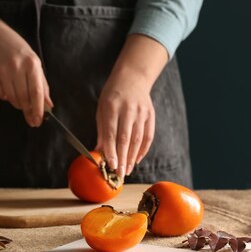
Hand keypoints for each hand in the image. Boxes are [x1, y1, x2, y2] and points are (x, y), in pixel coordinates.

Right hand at [0, 10, 52, 126]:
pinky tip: (7, 88)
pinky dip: (5, 96)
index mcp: (31, 64)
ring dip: (17, 104)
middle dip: (28, 111)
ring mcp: (2, 70)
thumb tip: (48, 105)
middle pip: (24, 98)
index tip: (38, 121)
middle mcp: (17, 67)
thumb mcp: (34, 64)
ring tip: (19, 98)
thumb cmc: (18, 51)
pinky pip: (0, 94)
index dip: (38, 109)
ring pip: (12, 98)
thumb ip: (42, 85)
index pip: (36, 92)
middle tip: (30, 119)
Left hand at [96, 34, 168, 177]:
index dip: (112, 151)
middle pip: (126, 139)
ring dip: (132, 157)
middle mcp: (128, 110)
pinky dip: (143, 150)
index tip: (111, 165)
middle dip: (122, 158)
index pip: (112, 134)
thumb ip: (102, 130)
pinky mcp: (150, 115)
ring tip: (127, 170)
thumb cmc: (112, 95)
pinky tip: (136, 160)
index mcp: (112, 107)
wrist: (133, 78)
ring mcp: (141, 113)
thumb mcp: (102, 109)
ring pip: (138, 140)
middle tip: (119, 174)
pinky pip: (148, 136)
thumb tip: (100, 151)